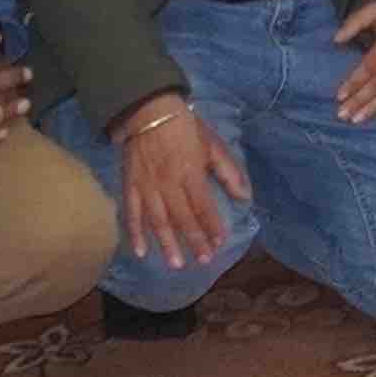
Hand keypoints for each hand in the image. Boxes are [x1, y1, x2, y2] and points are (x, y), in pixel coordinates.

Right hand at [113, 94, 235, 264]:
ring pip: (158, 220)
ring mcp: (148, 187)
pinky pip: (132, 213)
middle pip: (182, 217)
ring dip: (167, 244)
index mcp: (191, 172)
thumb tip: (245, 197)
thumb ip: (229, 171)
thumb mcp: (213, 144)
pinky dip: (134, 234)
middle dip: (194, 241)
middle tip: (204, 261)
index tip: (220, 243)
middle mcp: (169, 183)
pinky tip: (140, 252)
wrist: (149, 111)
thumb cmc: (186, 128)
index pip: (203, 206)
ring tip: (177, 264)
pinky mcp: (130, 186)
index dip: (212, 226)